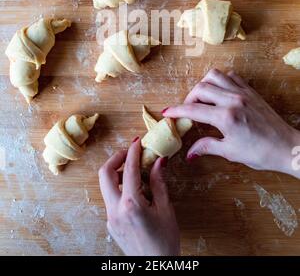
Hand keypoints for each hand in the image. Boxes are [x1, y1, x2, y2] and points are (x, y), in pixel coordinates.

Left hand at [98, 138, 179, 255]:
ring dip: (116, 173)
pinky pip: (110, 198)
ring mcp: (110, 218)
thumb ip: (158, 182)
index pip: (128, 170)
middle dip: (116, 158)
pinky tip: (135, 190)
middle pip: (104, 173)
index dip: (133, 152)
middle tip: (130, 152)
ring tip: (135, 172)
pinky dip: (119, 187)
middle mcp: (115, 210)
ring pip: (105, 186)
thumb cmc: (165, 242)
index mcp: (131, 204)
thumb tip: (159, 161)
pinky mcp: (111, 223)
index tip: (138, 141)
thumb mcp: (166, 209)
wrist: (156, 267)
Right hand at [162, 69, 299, 177]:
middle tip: (187, 110)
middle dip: (189, 98)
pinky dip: (220, 80)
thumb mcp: (231, 152)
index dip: (177, 110)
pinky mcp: (251, 90)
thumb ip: (207, 147)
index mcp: (226, 117)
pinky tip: (219, 92)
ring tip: (201, 98)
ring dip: (203, 85)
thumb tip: (189, 153)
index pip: (193, 109)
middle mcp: (233, 100)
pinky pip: (230, 76)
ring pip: (214, 76)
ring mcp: (242, 92)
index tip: (167, 112)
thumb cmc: (261, 152)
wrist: (287, 147)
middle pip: (201, 88)